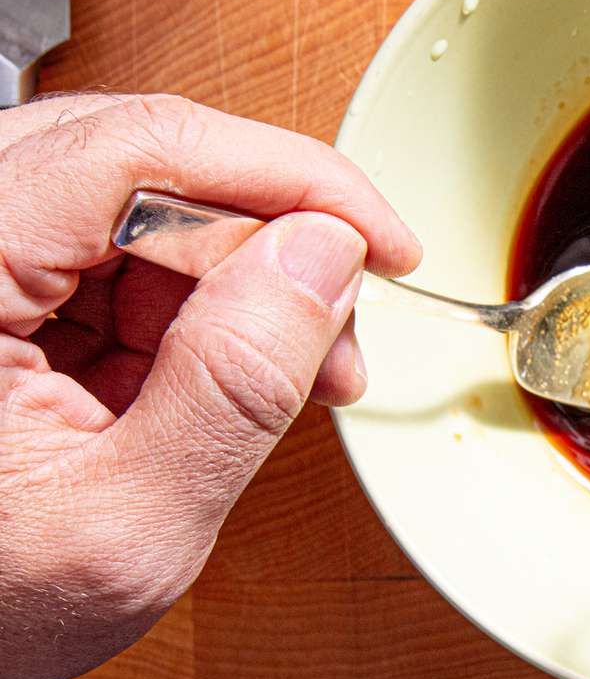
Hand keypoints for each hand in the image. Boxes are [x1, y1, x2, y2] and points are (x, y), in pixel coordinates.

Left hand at [0, 94, 420, 678]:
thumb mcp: (126, 527)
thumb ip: (232, 384)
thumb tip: (325, 256)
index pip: (140, 151)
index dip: (288, 177)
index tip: (379, 240)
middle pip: (149, 164)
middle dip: (273, 240)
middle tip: (342, 327)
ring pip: (145, 201)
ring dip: (244, 276)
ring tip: (297, 371)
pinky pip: (120, 252)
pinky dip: (199, 305)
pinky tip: (236, 367)